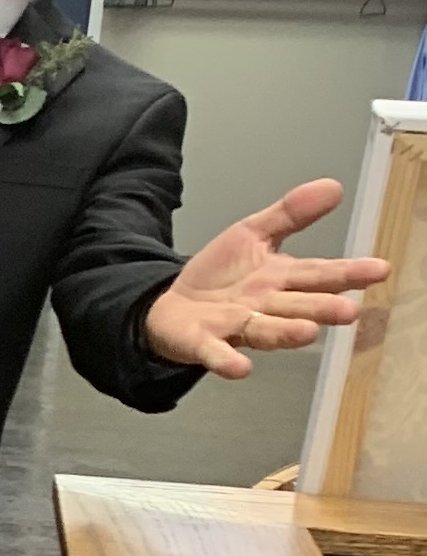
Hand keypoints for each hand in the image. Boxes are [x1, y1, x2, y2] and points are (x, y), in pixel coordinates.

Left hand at [143, 180, 387, 380]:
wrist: (173, 305)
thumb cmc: (223, 276)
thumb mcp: (253, 234)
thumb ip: (290, 214)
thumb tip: (334, 186)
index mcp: (280, 279)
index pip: (318, 274)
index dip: (348, 272)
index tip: (380, 270)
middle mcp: (265, 307)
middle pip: (297, 306)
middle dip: (322, 308)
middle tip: (350, 312)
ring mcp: (235, 327)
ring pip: (265, 331)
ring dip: (285, 333)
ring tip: (308, 333)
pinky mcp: (203, 343)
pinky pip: (216, 353)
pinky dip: (227, 361)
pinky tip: (241, 369)